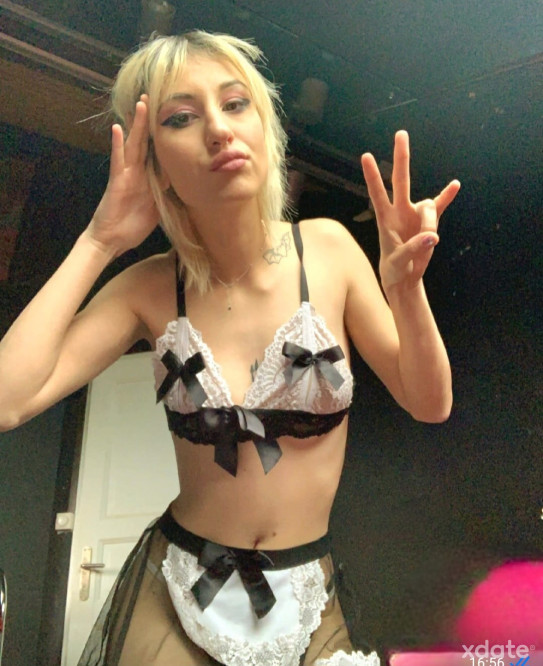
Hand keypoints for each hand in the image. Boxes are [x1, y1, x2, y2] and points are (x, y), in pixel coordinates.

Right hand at [86, 95, 160, 257]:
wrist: (111, 240)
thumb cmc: (132, 226)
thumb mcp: (158, 209)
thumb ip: (167, 195)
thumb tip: (185, 187)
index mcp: (149, 179)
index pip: (160, 155)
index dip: (167, 138)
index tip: (176, 120)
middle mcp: (138, 173)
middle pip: (147, 143)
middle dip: (151, 122)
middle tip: (156, 98)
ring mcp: (127, 175)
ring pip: (133, 145)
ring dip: (137, 125)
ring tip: (141, 104)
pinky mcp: (117, 181)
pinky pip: (118, 160)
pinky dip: (117, 145)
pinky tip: (117, 129)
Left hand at [361, 130, 459, 291]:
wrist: (405, 277)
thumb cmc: (395, 269)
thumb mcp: (399, 263)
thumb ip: (413, 249)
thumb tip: (432, 236)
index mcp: (386, 219)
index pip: (377, 193)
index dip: (373, 176)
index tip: (365, 156)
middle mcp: (400, 211)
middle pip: (401, 179)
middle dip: (401, 157)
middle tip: (400, 133)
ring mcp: (415, 214)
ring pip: (429, 207)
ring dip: (431, 223)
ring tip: (429, 243)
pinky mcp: (429, 222)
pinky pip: (440, 206)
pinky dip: (447, 196)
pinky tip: (455, 185)